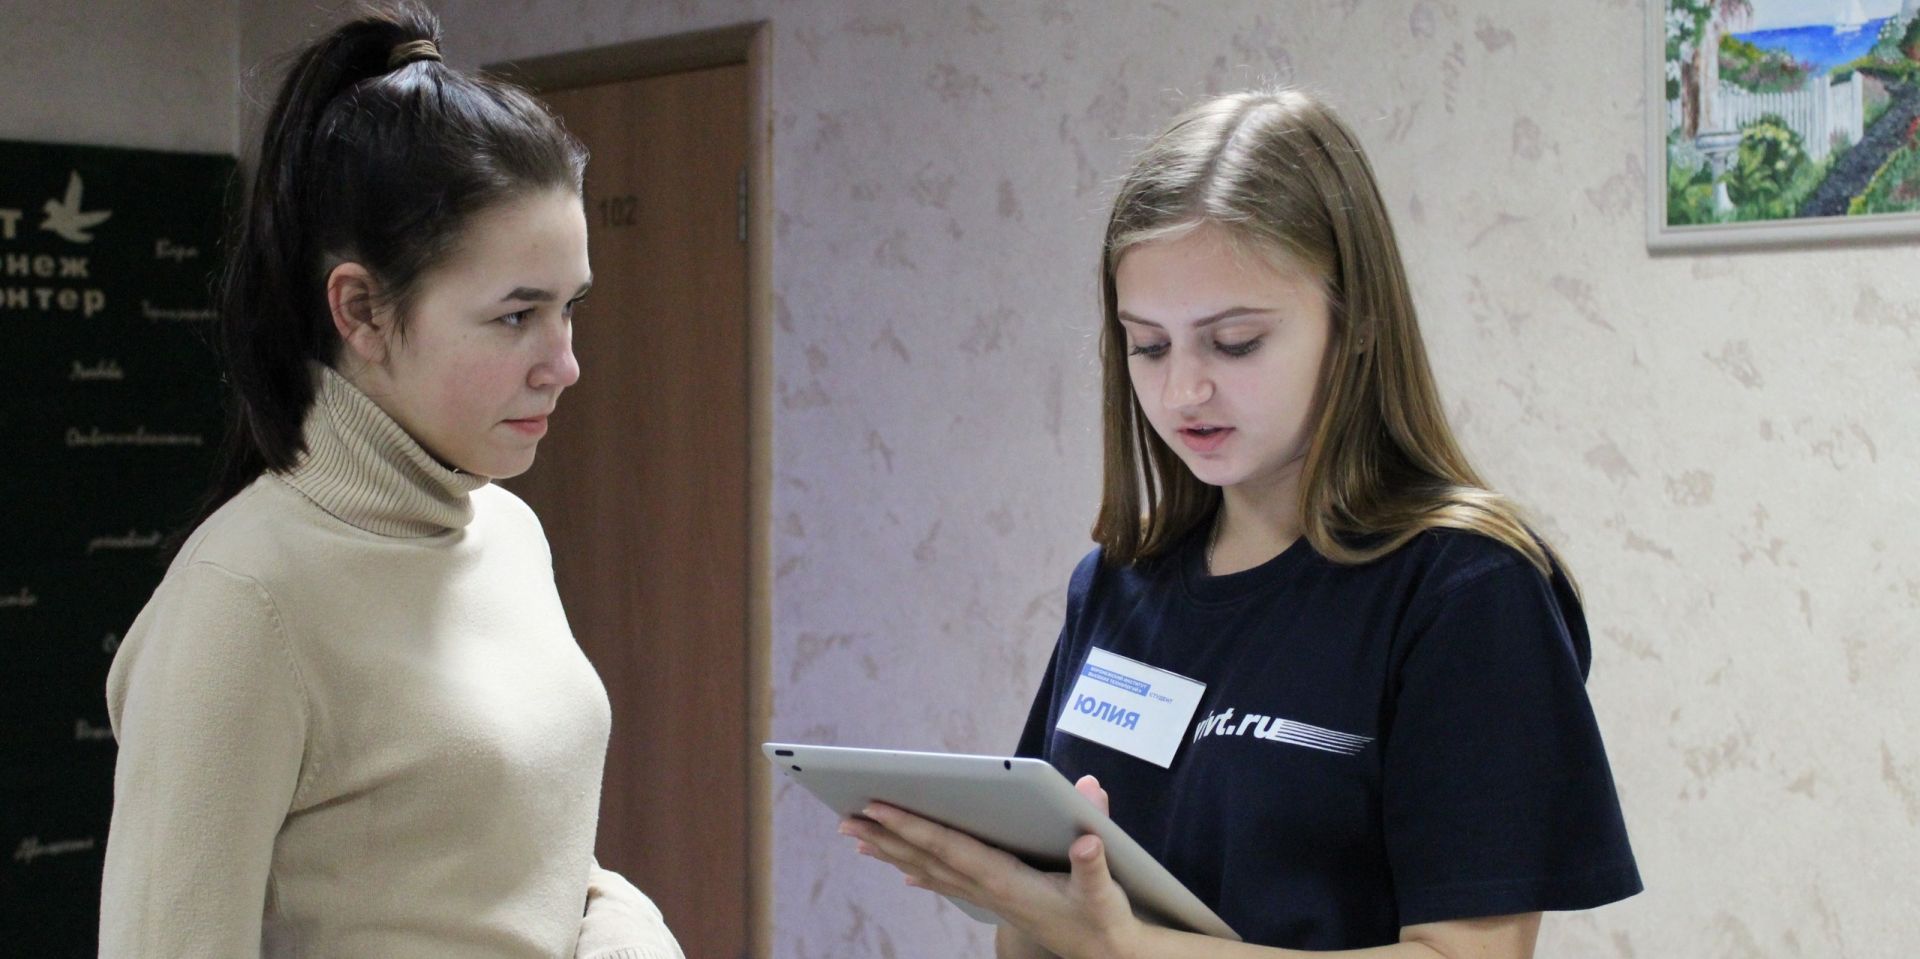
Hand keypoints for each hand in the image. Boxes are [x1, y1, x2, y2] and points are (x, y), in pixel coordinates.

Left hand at [840, 775, 1139, 958]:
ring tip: (857, 837)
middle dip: (886, 838)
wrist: (1110, 955)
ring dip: (893, 854)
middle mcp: (990, 890)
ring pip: (930, 871)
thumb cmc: (1106, 919)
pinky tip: (902, 873)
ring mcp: (989, 899)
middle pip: (928, 859)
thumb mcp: (1106, 889)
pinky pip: (947, 884)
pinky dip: (921, 874)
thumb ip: (1095, 853)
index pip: (949, 847)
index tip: (878, 807)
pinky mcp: (996, 901)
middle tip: (845, 819)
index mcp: (1007, 882)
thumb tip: (1090, 810)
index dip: (912, 827)